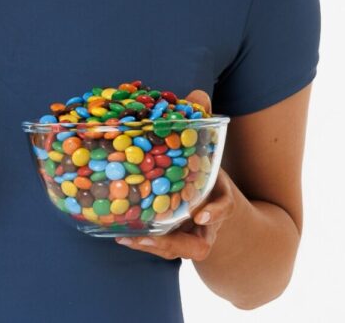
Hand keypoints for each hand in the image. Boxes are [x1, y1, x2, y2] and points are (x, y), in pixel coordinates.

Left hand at [115, 89, 238, 261]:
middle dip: (175, 243)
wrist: (211, 203)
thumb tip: (198, 94)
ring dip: (152, 246)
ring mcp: (189, 236)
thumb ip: (202, 122)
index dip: (215, 212)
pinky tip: (119, 232)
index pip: (225, 207)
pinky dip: (141, 241)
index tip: (200, 213)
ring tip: (128, 236)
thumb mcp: (207, 149)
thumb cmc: (205, 170)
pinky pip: (159, 246)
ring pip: (175, 251)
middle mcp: (206, 223)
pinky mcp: (171, 239)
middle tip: (152, 236)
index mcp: (220, 198)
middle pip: (199, 247)